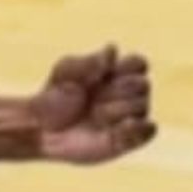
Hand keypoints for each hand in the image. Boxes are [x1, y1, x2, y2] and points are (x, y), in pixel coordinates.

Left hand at [30, 45, 156, 163]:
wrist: (43, 128)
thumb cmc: (54, 96)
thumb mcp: (65, 71)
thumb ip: (88, 61)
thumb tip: (112, 51)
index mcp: (115, 73)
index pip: (139, 63)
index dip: (126, 67)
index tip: (103, 73)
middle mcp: (126, 94)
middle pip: (142, 84)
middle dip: (118, 89)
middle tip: (95, 97)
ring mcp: (128, 117)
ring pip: (142, 106)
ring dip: (118, 109)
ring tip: (95, 115)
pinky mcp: (128, 140)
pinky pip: (149, 130)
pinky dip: (138, 127)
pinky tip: (119, 127)